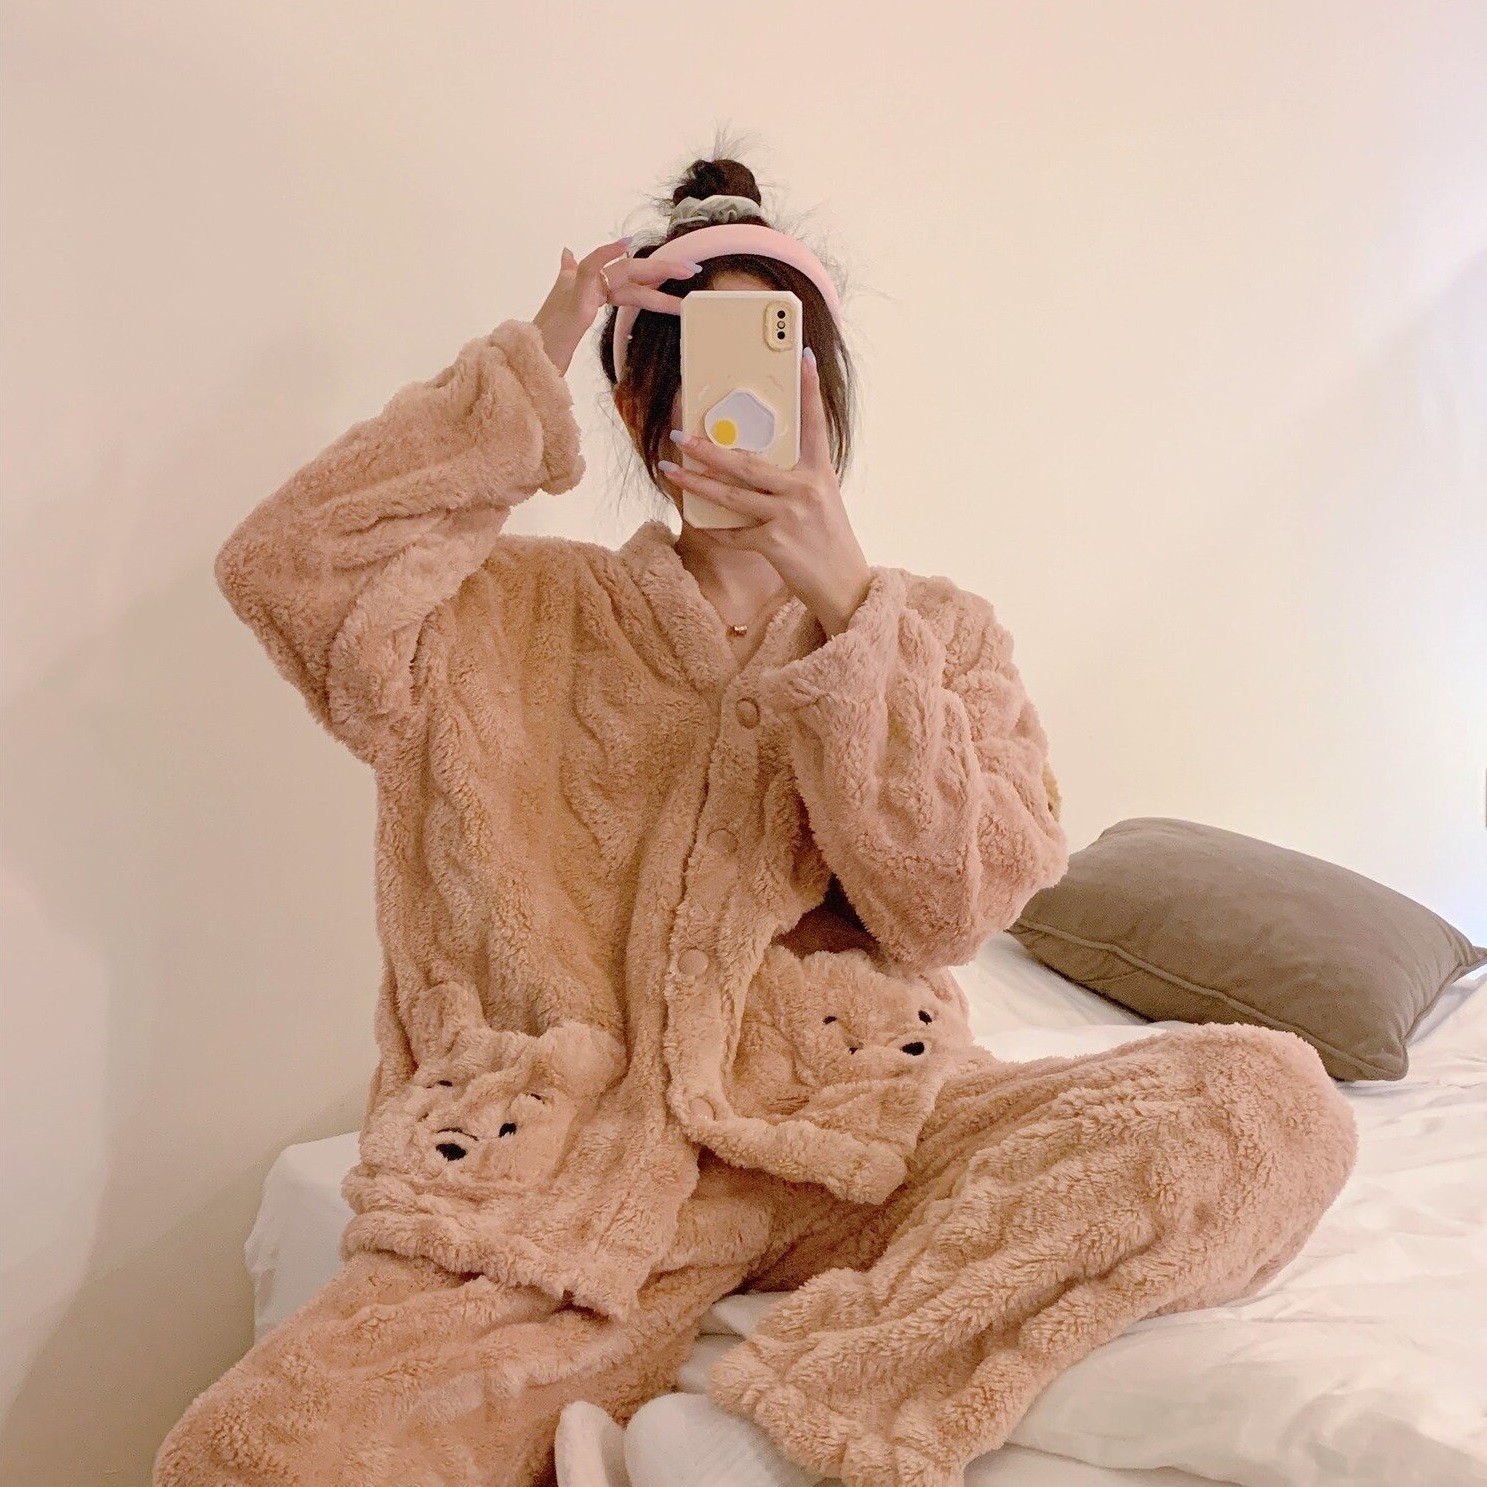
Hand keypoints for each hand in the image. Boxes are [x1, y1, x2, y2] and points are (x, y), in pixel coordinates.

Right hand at [531, 238, 700, 375]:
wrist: (530, 359)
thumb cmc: (548, 340)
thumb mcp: (565, 311)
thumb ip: (567, 278)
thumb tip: (565, 252)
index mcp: (591, 290)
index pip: (628, 278)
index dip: (654, 275)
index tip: (679, 275)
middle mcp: (586, 285)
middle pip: (632, 271)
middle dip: (664, 269)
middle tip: (693, 269)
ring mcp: (580, 291)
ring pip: (624, 272)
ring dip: (656, 271)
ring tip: (684, 272)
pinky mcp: (574, 301)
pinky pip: (590, 270)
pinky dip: (604, 254)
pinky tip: (624, 245)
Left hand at [659, 349, 872, 636]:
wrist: (845, 587)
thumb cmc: (829, 542)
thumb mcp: (821, 502)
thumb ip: (793, 480)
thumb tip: (751, 465)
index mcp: (820, 474)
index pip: (815, 424)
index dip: (809, 390)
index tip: (803, 357)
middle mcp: (806, 490)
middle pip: (748, 462)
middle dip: (709, 448)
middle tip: (681, 434)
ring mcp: (790, 516)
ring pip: (732, 495)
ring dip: (696, 483)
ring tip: (671, 470)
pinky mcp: (776, 544)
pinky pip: (734, 533)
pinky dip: (715, 529)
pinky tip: (698, 521)